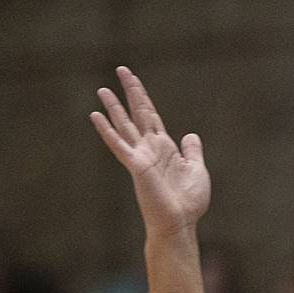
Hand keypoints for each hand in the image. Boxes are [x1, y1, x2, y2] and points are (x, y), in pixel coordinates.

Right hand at [90, 66, 209, 237]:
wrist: (180, 222)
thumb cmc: (188, 201)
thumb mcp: (197, 169)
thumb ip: (192, 151)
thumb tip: (190, 135)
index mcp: (164, 148)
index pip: (151, 116)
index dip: (143, 97)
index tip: (133, 80)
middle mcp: (150, 148)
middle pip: (138, 113)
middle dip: (130, 91)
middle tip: (121, 69)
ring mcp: (141, 156)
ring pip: (125, 125)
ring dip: (114, 107)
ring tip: (103, 89)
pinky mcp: (136, 165)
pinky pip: (118, 144)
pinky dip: (107, 130)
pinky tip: (96, 115)